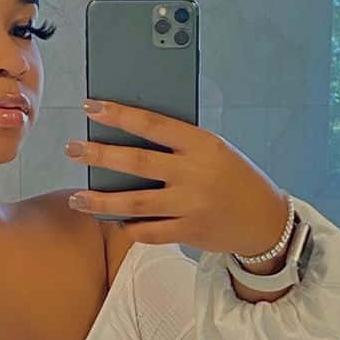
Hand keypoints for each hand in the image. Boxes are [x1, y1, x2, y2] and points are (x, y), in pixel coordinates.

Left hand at [65, 99, 289, 256]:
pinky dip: (128, 226)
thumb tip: (131, 136)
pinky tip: (113, 220)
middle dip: (99, 155)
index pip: (153, 124)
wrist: (266, 221)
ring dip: (101, 200)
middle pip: (136, 163)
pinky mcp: (189, 232)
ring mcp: (191, 205)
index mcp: (202, 144)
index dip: (119, 115)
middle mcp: (195, 173)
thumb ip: (180, 144)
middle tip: (73, 149)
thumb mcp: (215, 151)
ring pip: (135, 203)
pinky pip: (149, 231)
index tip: (92, 107)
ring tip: (77, 197)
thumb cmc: (236, 179)